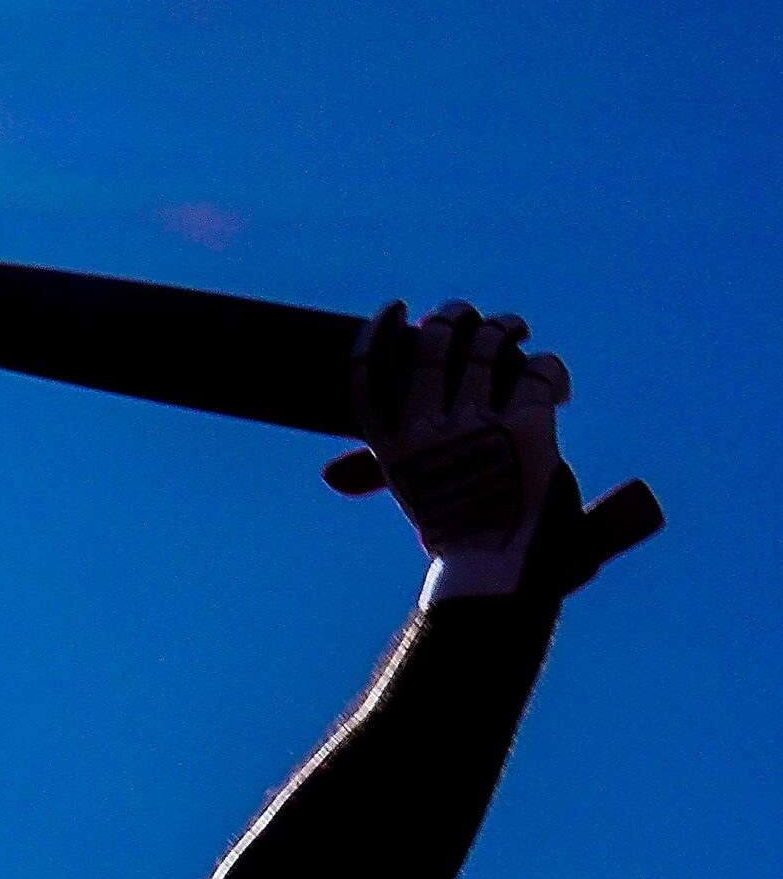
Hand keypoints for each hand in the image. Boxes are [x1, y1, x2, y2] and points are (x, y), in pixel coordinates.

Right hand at [324, 299, 576, 603]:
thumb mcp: (407, 495)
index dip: (379, 333)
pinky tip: (550, 375)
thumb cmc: (453, 532)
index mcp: (393, 445)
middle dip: (450, 318)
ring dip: (502, 328)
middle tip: (463, 314)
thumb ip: (376, 473)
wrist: (498, 568)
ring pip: (485, 347)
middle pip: (431, 347)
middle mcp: (428, 429)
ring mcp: (477, 424)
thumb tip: (328, 477)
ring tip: (513, 327)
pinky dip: (546, 366)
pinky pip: (535, 371)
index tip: (394, 309)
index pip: (369, 373)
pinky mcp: (527, 424)